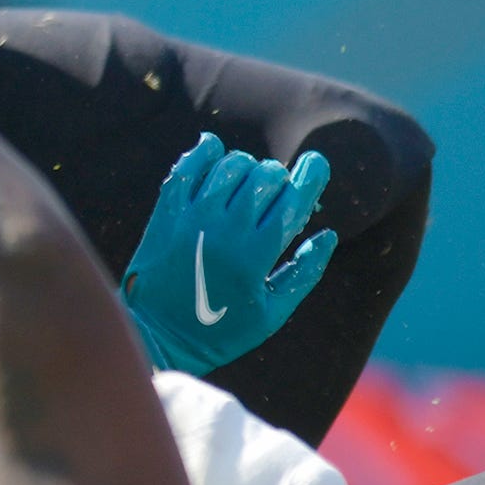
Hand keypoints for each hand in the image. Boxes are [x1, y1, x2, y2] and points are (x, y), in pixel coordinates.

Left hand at [120, 135, 335, 375]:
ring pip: (229, 167)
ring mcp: (191, 218)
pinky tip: (214, 150)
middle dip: (279, 176)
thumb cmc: (220, 329)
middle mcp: (223, 231)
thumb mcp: (272, 313)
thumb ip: (304, 272)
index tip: (316, 162)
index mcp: (255, 256)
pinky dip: (204, 152)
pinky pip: (187, 168)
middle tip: (277, 189)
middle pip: (264, 178)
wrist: (156, 334)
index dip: (310, 176)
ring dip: (247, 166)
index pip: (292, 200)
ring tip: (249, 180)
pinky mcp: (165, 214)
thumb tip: (328, 235)